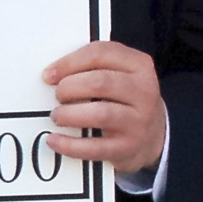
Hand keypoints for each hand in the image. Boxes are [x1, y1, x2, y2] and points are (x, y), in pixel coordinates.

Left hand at [42, 41, 165, 173]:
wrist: (152, 136)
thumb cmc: (125, 100)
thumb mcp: (120, 75)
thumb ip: (93, 67)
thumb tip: (53, 74)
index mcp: (139, 65)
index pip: (101, 53)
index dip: (69, 62)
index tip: (50, 74)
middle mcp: (143, 91)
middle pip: (100, 82)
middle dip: (70, 87)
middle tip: (58, 95)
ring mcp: (138, 121)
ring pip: (100, 113)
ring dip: (69, 114)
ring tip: (57, 116)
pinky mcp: (128, 148)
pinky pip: (95, 147)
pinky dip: (69, 145)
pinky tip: (54, 140)